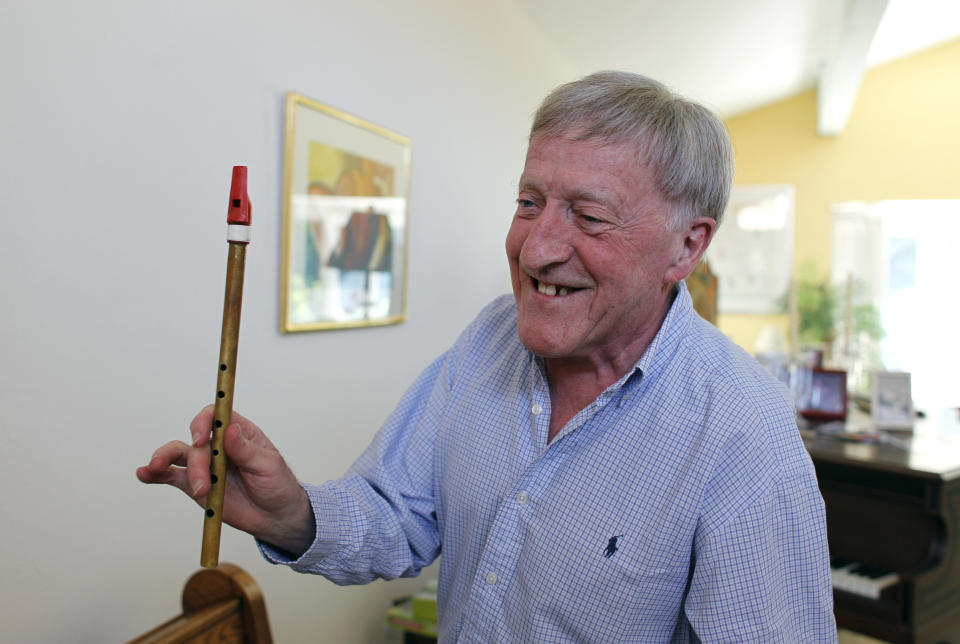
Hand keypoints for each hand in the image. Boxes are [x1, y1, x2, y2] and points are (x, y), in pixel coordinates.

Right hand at [136, 406, 315, 556]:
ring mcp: (204, 464)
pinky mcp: (194, 484)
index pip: (215, 415)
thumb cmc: (276, 483)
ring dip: (164, 460)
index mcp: (238, 432)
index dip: (203, 421)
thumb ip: (246, 450)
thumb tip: (230, 429)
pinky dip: (155, 474)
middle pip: (195, 441)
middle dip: (195, 462)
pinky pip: (171, 476)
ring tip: (155, 470)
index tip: (199, 437)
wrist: (274, 515)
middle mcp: (217, 444)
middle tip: (202, 486)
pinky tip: (143, 474)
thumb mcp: (268, 465)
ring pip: (177, 454)